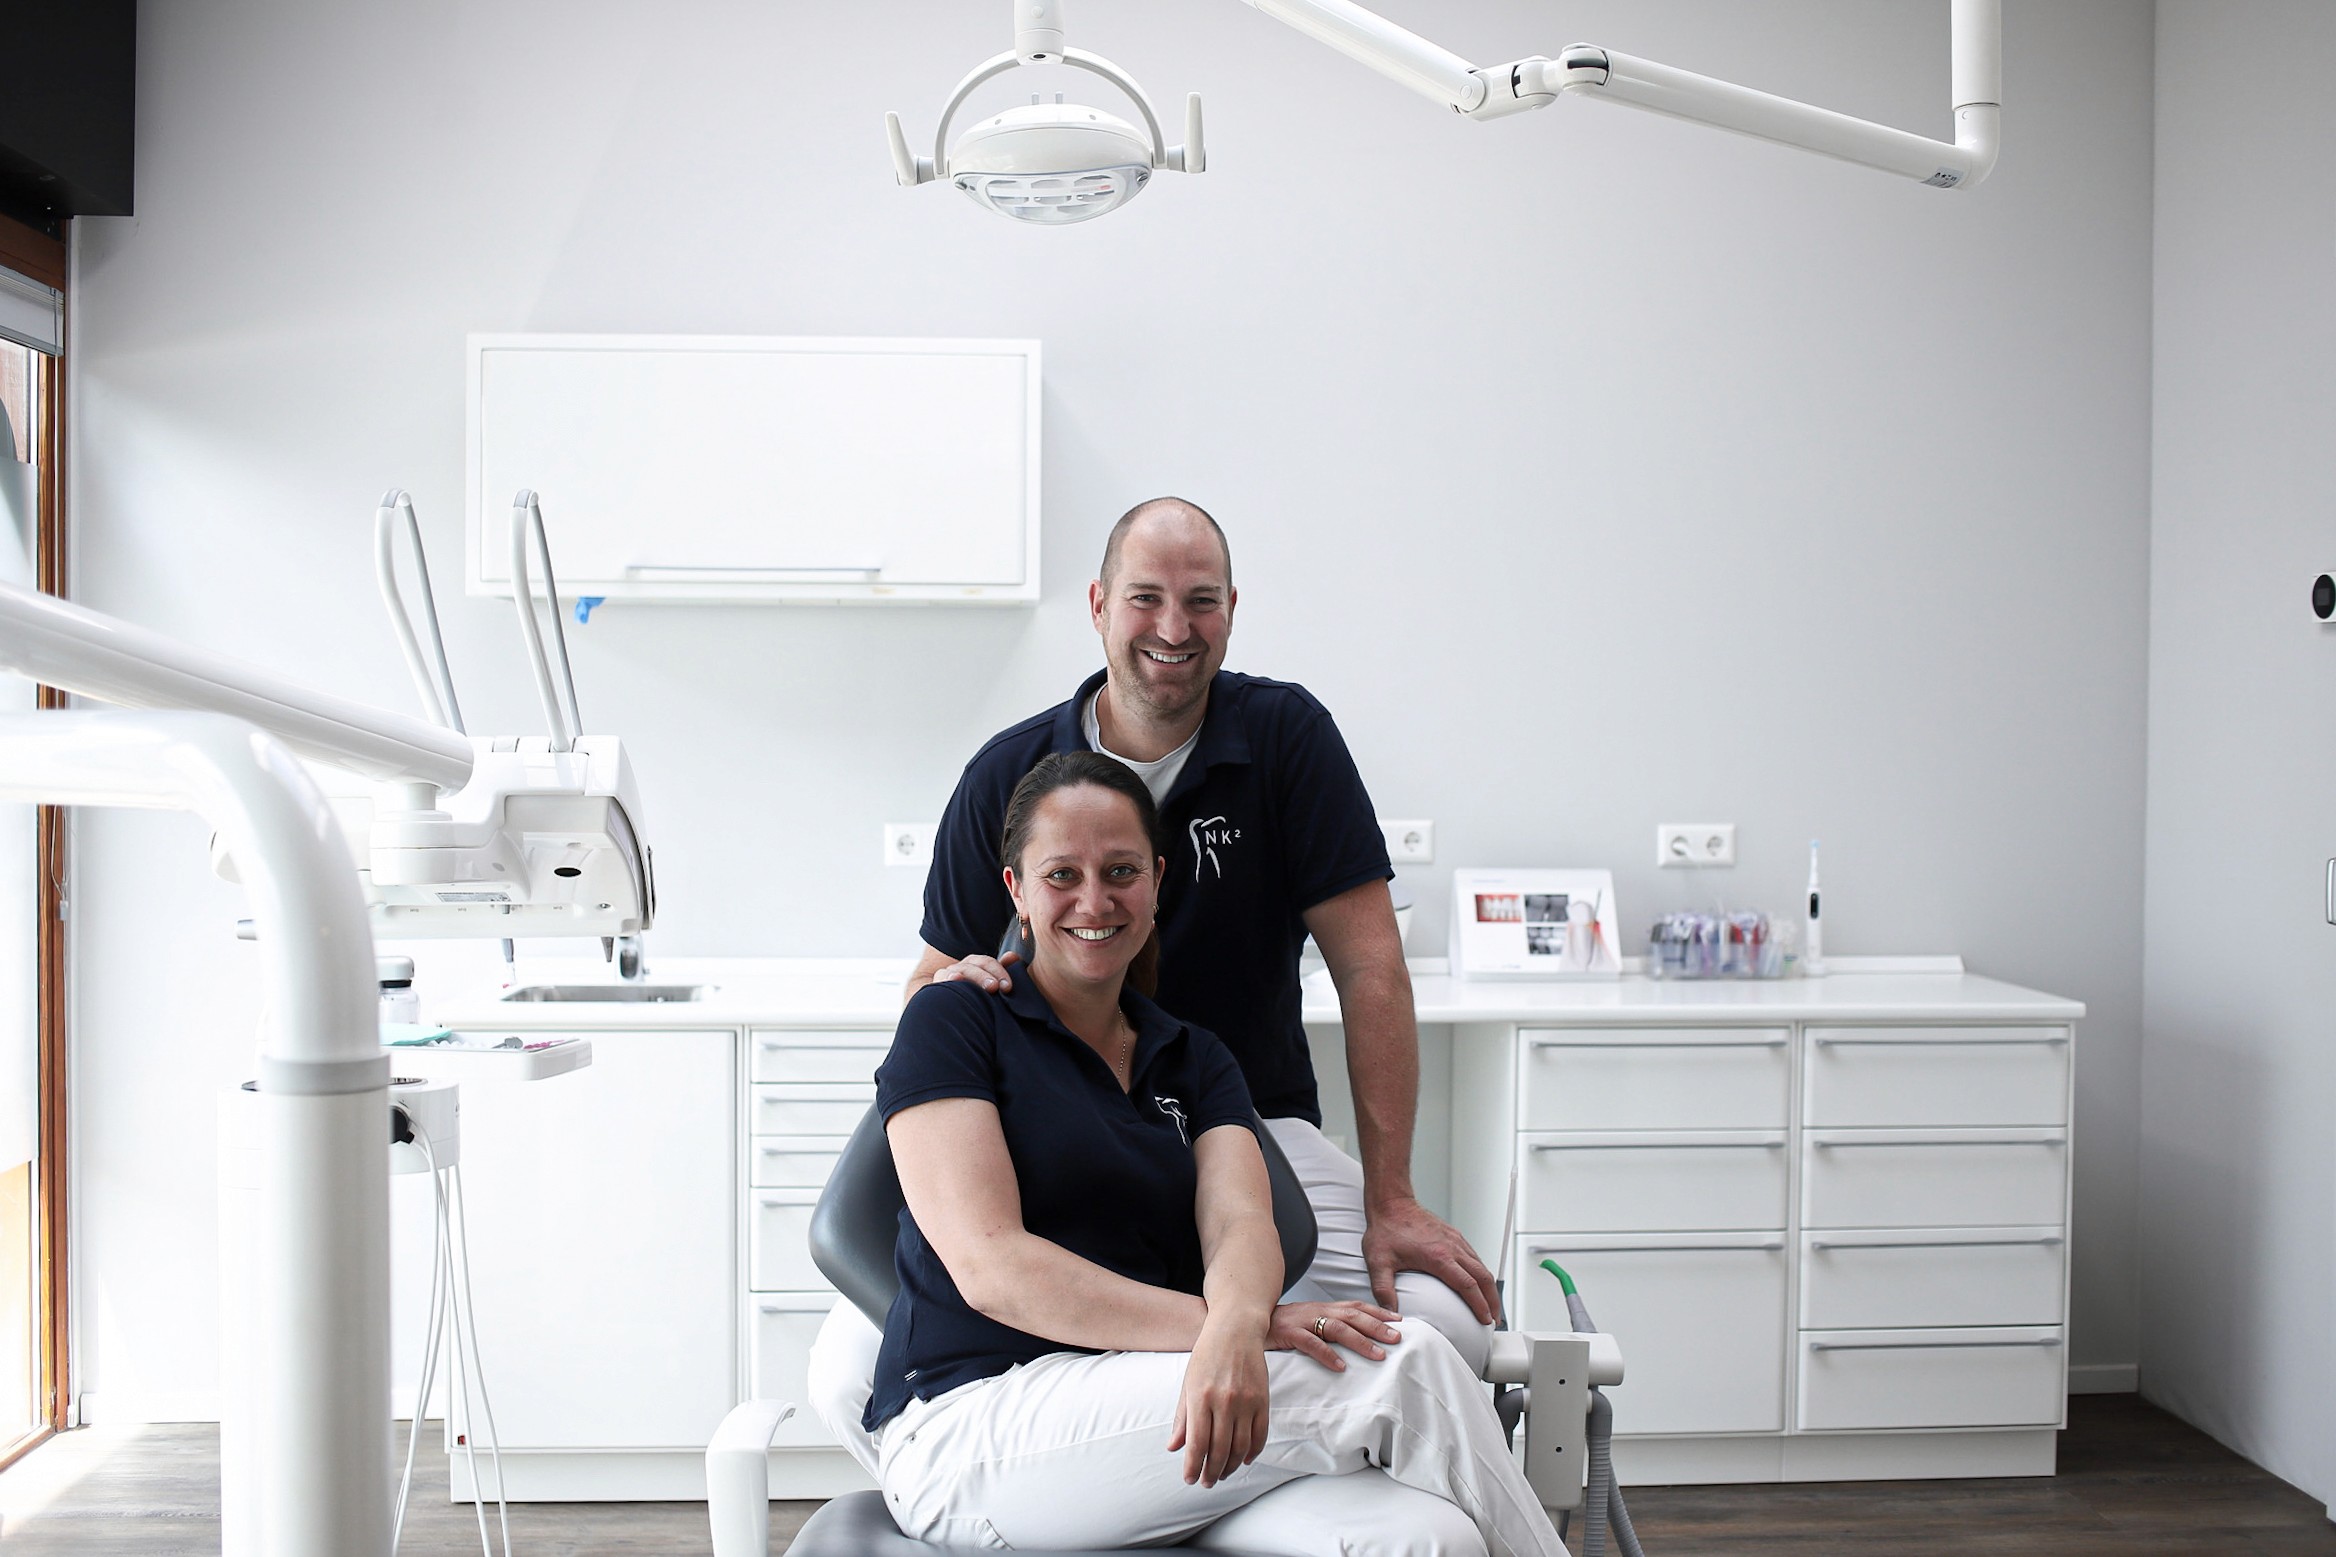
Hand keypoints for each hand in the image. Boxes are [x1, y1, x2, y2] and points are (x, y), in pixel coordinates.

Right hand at [929, 950, 1018, 993]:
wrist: (948, 1010)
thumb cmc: (976, 998)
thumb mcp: (990, 985)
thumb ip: (1001, 970)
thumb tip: (1013, 957)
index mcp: (975, 965)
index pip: (987, 963)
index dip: (999, 971)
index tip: (1007, 987)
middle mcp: (960, 969)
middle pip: (971, 966)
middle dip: (983, 976)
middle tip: (993, 987)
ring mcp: (947, 977)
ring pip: (955, 972)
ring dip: (963, 976)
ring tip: (966, 979)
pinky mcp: (936, 988)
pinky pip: (939, 981)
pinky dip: (945, 980)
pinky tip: (952, 981)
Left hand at [1168, 1319, 1268, 1487]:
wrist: (1236, 1329)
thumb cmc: (1207, 1355)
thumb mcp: (1188, 1383)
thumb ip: (1182, 1417)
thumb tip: (1174, 1448)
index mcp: (1200, 1397)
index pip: (1196, 1443)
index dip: (1193, 1466)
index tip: (1190, 1479)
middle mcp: (1224, 1401)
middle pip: (1220, 1450)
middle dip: (1212, 1472)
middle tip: (1207, 1482)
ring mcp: (1246, 1401)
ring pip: (1241, 1447)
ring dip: (1231, 1466)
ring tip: (1222, 1474)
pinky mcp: (1263, 1400)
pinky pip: (1260, 1435)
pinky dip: (1253, 1452)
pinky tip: (1245, 1460)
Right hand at [1267, 1299, 1401, 1371]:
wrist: (1246, 1321)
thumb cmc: (1281, 1326)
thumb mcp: (1308, 1321)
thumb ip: (1328, 1327)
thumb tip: (1354, 1339)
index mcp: (1322, 1307)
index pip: (1355, 1306)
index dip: (1377, 1312)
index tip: (1399, 1321)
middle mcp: (1316, 1311)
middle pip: (1352, 1315)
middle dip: (1376, 1326)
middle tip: (1397, 1338)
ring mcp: (1302, 1322)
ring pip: (1336, 1328)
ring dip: (1360, 1341)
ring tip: (1378, 1354)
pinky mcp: (1288, 1334)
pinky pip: (1310, 1343)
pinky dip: (1327, 1354)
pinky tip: (1340, 1367)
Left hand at [1364, 1197, 1498, 1324]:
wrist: (1391, 1204)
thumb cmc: (1386, 1230)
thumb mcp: (1378, 1263)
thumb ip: (1383, 1290)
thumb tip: (1390, 1313)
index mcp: (1438, 1257)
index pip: (1468, 1285)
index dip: (1480, 1305)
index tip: (1485, 1320)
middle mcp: (1452, 1247)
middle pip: (1483, 1277)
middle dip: (1493, 1300)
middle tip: (1494, 1319)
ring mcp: (1455, 1240)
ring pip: (1481, 1266)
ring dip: (1489, 1287)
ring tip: (1490, 1306)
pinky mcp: (1454, 1235)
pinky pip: (1474, 1256)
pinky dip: (1481, 1273)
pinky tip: (1478, 1282)